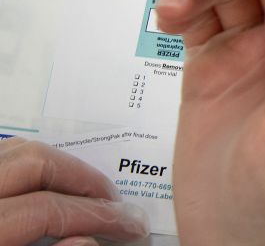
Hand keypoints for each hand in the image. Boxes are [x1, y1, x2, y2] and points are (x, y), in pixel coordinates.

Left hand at [0, 137, 147, 245]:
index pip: (45, 208)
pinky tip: (51, 184)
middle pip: (34, 162)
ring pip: (16, 150)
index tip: (129, 225)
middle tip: (115, 203)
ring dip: (60, 166)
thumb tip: (87, 240)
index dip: (96, 216)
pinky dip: (31, 164)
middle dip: (85, 179)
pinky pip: (3, 156)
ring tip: (88, 190)